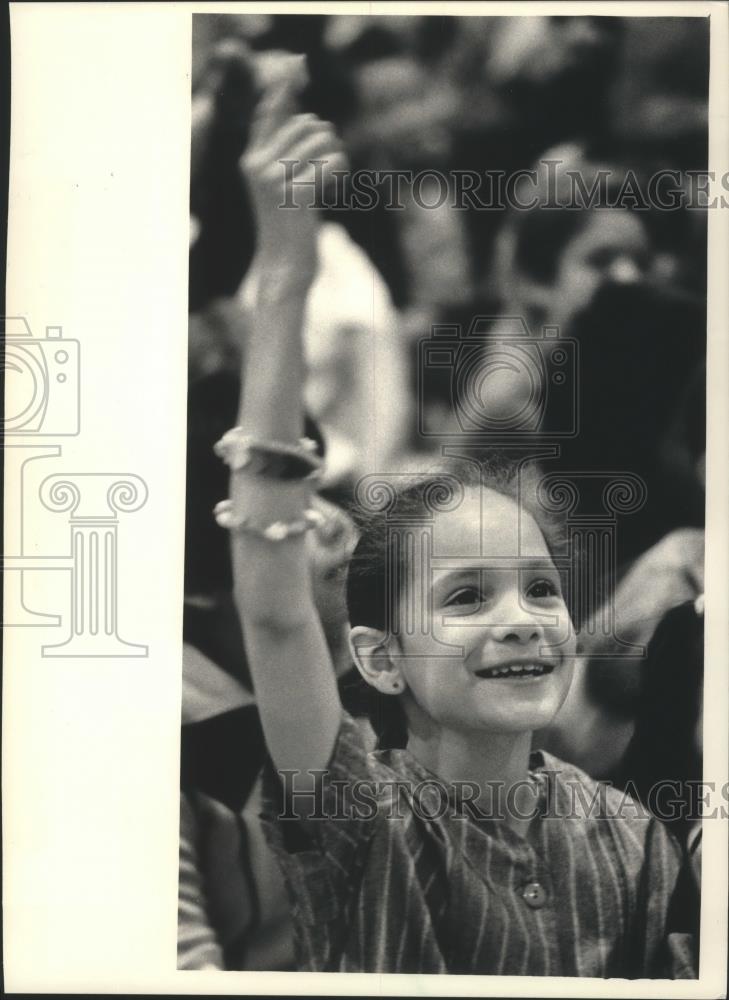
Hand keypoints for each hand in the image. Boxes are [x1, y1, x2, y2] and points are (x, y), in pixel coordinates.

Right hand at [241, 59, 347, 299]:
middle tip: (330, 160)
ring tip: (332, 171)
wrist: (285, 264)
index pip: (269, 111)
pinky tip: (335, 182)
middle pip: (305, 124)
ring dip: (334, 152)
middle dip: (325, 138)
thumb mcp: (285, 183)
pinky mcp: (295, 194)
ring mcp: (274, 179)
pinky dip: (339, 169)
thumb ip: (290, 151)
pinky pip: (331, 163)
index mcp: (251, 159)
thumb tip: (308, 118)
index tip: (299, 62)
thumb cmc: (289, 224)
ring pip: (320, 139)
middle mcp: (257, 165)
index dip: (285, 86)